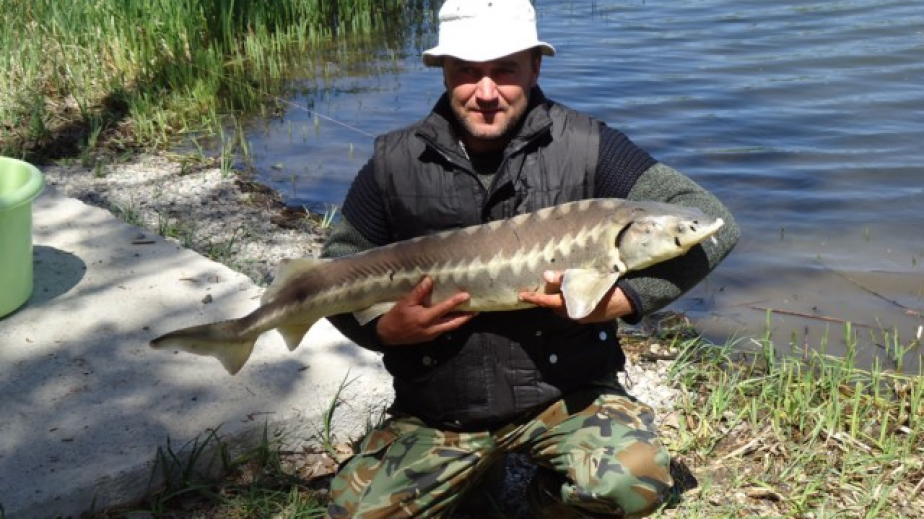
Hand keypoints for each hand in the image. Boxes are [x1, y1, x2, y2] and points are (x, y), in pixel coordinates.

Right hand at [376, 276, 477, 345]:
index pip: (443, 309)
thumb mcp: (405, 302)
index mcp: (425, 318)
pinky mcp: (430, 337)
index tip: (466, 295)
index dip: (455, 302)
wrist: (387, 335)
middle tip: (478, 310)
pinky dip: (452, 323)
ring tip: (470, 313)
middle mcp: (431, 328)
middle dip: (466, 317)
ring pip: (450, 327)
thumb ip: (419, 292)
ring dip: (461, 320)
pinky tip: (455, 317)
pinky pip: (444, 329)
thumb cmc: (396, 317)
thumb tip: (430, 280)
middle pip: (454, 323)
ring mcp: (431, 334)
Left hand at [518, 270, 633, 322]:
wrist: (625, 299)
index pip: (545, 301)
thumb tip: (545, 276)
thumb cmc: (603, 286)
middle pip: (553, 306)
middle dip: (548, 298)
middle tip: (546, 286)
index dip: (532, 298)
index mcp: (569, 305)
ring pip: (563, 309)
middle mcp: (572, 314)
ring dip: (560, 300)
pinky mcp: (588, 317)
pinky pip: (573, 310)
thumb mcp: (582, 278)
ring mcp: (580, 317)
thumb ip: (563, 278)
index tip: (521, 295)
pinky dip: (570, 302)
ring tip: (562, 287)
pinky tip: (576, 292)